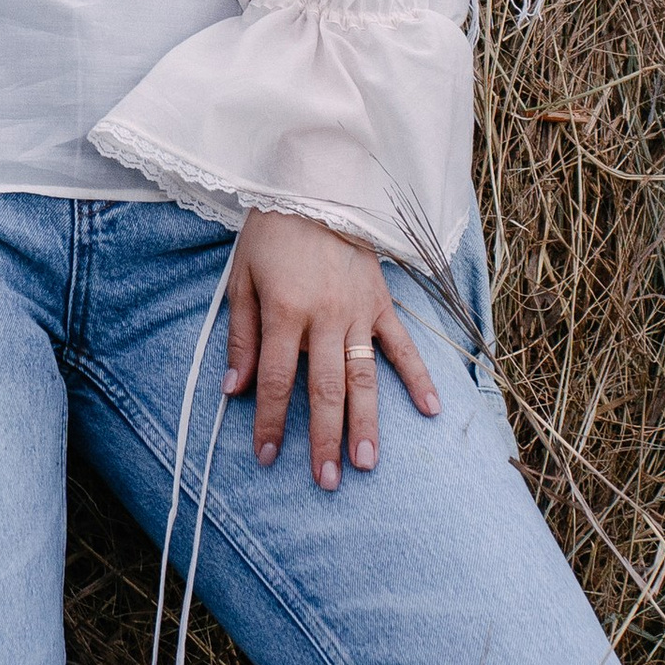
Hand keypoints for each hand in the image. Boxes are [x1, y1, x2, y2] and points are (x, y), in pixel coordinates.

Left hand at [226, 210, 439, 490]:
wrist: (315, 185)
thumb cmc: (271, 234)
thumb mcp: (241, 278)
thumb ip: (240, 334)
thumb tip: (233, 388)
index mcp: (284, 311)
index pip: (276, 380)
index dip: (270, 421)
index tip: (268, 457)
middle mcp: (324, 318)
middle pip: (324, 389)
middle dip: (323, 438)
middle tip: (327, 480)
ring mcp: (358, 312)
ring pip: (364, 376)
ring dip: (366, 422)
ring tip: (367, 463)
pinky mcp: (381, 302)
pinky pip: (402, 344)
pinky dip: (418, 377)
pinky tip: (431, 411)